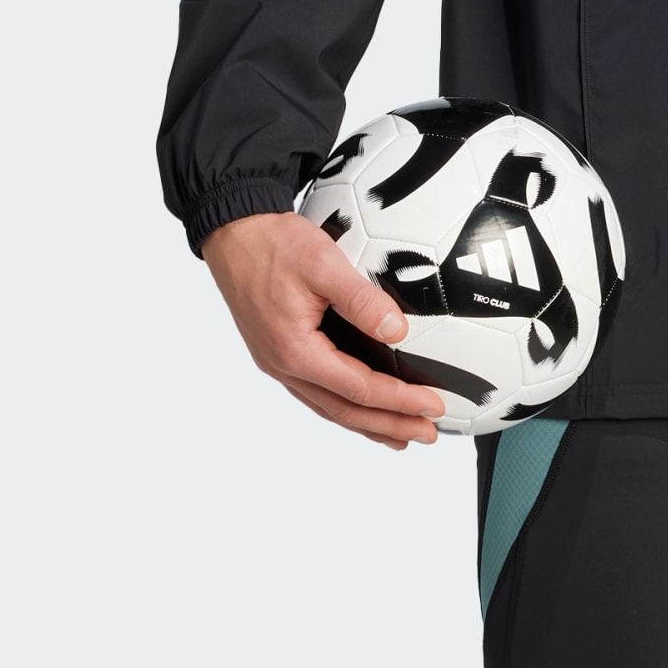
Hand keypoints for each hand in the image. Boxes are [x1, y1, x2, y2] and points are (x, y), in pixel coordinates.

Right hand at [202, 211, 445, 449]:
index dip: (400, 401)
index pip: (359, 387)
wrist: (233, 232)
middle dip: (389, 424)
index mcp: (295, 351)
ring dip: (367, 422)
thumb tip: (398, 331)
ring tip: (399, 434)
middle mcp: (283, 366)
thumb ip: (362, 300)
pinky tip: (358, 405)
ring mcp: (277, 362)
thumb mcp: (324, 264)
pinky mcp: (277, 350)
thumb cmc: (274, 244)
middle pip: (344, 409)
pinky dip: (343, 404)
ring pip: (328, 405)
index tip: (433, 406)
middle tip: (428, 434)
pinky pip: (315, 390)